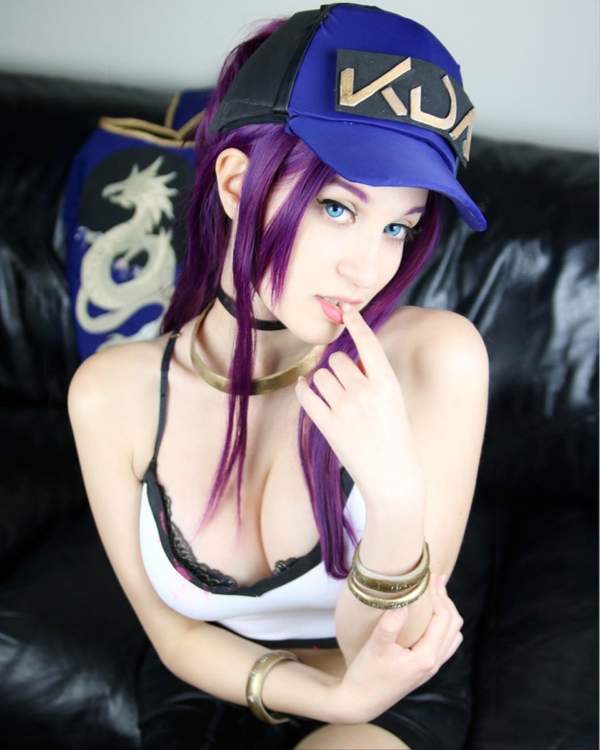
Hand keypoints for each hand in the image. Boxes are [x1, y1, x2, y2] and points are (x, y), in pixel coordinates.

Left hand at [294, 303, 424, 503]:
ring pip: (320, 375)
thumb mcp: (394, 402)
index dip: (357, 324)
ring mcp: (345, 410)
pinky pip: (305, 395)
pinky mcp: (327, 426)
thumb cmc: (395, 436)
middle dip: (338, 367)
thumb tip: (347, 359)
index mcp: (388, 384)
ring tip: (335, 398)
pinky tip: (305, 389)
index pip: (368, 343)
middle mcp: (365, 393)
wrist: (392, 477)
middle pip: (337, 359)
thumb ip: (373, 377)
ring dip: (323, 381)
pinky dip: (303, 389)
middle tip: (347, 384)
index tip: (347, 311)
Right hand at [329, 574, 463, 724]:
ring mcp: (431, 668)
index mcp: (426, 657)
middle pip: (453, 625)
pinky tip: (430, 617)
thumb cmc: (366, 675)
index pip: (443, 619)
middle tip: (434, 579)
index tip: (429, 576)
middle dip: (446, 600)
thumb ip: (391, 623)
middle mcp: (434, 663)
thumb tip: (404, 599)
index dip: (439, 595)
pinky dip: (444, 625)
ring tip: (435, 593)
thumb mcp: (375, 646)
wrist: (361, 702)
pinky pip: (445, 644)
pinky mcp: (424, 669)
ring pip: (453, 635)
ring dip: (447, 612)